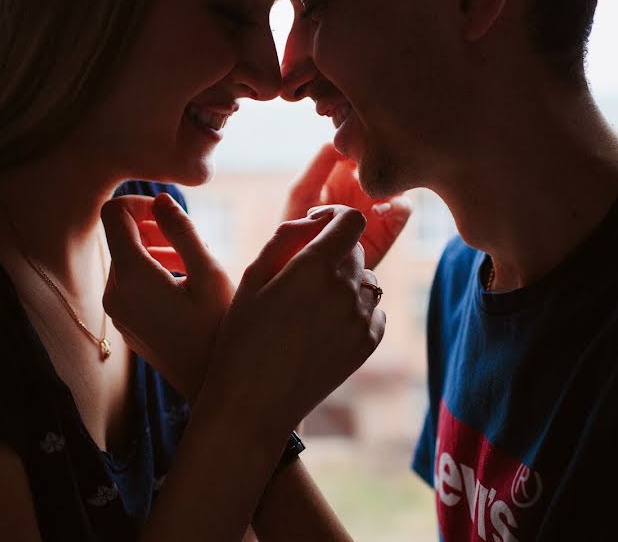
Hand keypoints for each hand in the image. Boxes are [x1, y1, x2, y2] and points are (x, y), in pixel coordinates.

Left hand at [101, 193, 233, 400]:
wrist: (212, 385)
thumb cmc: (219, 329)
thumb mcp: (209, 274)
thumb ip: (182, 231)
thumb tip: (161, 199)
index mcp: (132, 276)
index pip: (113, 214)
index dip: (140, 203)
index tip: (170, 213)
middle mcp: (114, 293)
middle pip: (121, 237)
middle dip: (154, 229)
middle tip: (191, 241)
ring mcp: (117, 312)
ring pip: (127, 261)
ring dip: (156, 251)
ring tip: (192, 265)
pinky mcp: (125, 324)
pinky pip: (130, 284)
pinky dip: (152, 274)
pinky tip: (185, 287)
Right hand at [199, 206, 385, 438]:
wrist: (255, 403)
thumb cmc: (243, 335)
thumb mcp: (252, 277)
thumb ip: (286, 237)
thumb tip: (317, 221)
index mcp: (315, 266)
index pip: (352, 219)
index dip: (334, 216)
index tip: (315, 226)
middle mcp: (346, 289)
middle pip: (357, 250)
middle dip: (334, 250)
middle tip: (302, 272)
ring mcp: (360, 318)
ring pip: (368, 280)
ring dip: (346, 281)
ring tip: (312, 303)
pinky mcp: (367, 343)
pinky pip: (374, 310)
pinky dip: (356, 309)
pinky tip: (325, 325)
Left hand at [283, 142, 412, 269]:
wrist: (304, 271)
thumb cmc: (295, 230)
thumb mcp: (301, 191)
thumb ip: (319, 164)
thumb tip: (342, 140)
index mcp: (340, 173)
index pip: (359, 147)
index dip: (361, 141)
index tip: (354, 144)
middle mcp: (363, 186)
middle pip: (384, 160)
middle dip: (378, 159)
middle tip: (367, 164)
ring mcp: (378, 205)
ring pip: (398, 180)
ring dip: (389, 180)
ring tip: (370, 190)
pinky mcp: (390, 227)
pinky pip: (403, 208)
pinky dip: (395, 205)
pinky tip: (376, 211)